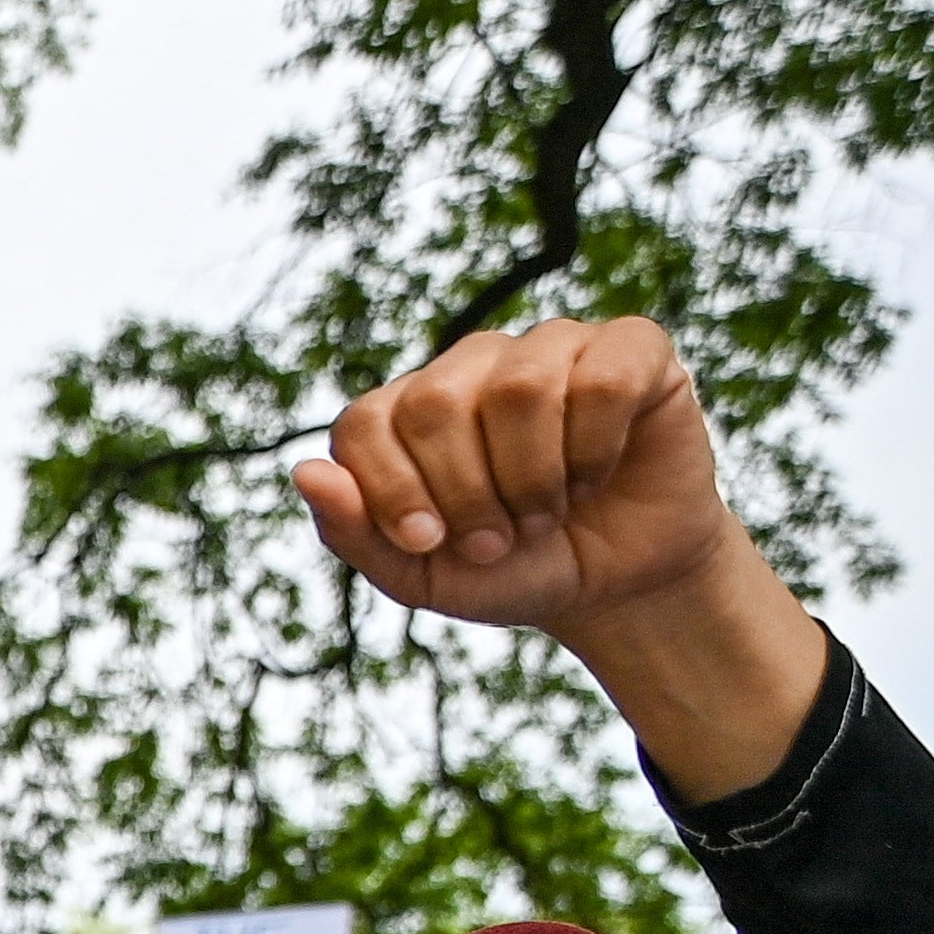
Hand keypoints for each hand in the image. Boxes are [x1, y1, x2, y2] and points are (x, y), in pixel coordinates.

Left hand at [294, 319, 733, 636]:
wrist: (614, 585)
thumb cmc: (511, 571)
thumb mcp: (420, 575)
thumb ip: (353, 530)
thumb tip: (301, 471)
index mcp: (408, 411)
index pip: (365, 422)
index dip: (391, 490)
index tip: (429, 542)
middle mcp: (473, 365)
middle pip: (436, 402)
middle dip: (466, 493)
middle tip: (498, 540)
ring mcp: (550, 347)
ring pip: (521, 389)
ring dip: (534, 479)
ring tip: (547, 514)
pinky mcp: (631, 348)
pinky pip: (602, 380)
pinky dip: (596, 450)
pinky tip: (595, 475)